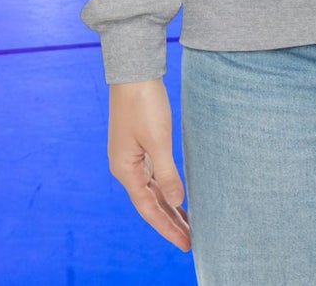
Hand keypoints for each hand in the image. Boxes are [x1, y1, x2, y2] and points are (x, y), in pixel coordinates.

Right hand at [107, 78, 190, 250]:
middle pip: (149, 203)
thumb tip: (177, 202)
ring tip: (187, 224)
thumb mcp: (158, 139)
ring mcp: (130, 156)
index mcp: (125, 170)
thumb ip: (167, 173)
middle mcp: (125, 167)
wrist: (134, 71)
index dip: (167, 227)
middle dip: (169, 222)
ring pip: (151, 190)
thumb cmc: (144, 102)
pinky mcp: (137, 144)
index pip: (149, 208)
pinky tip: (175, 195)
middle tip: (190, 240)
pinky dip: (165, 188)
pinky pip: (152, 176)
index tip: (186, 243)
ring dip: (168, 207)